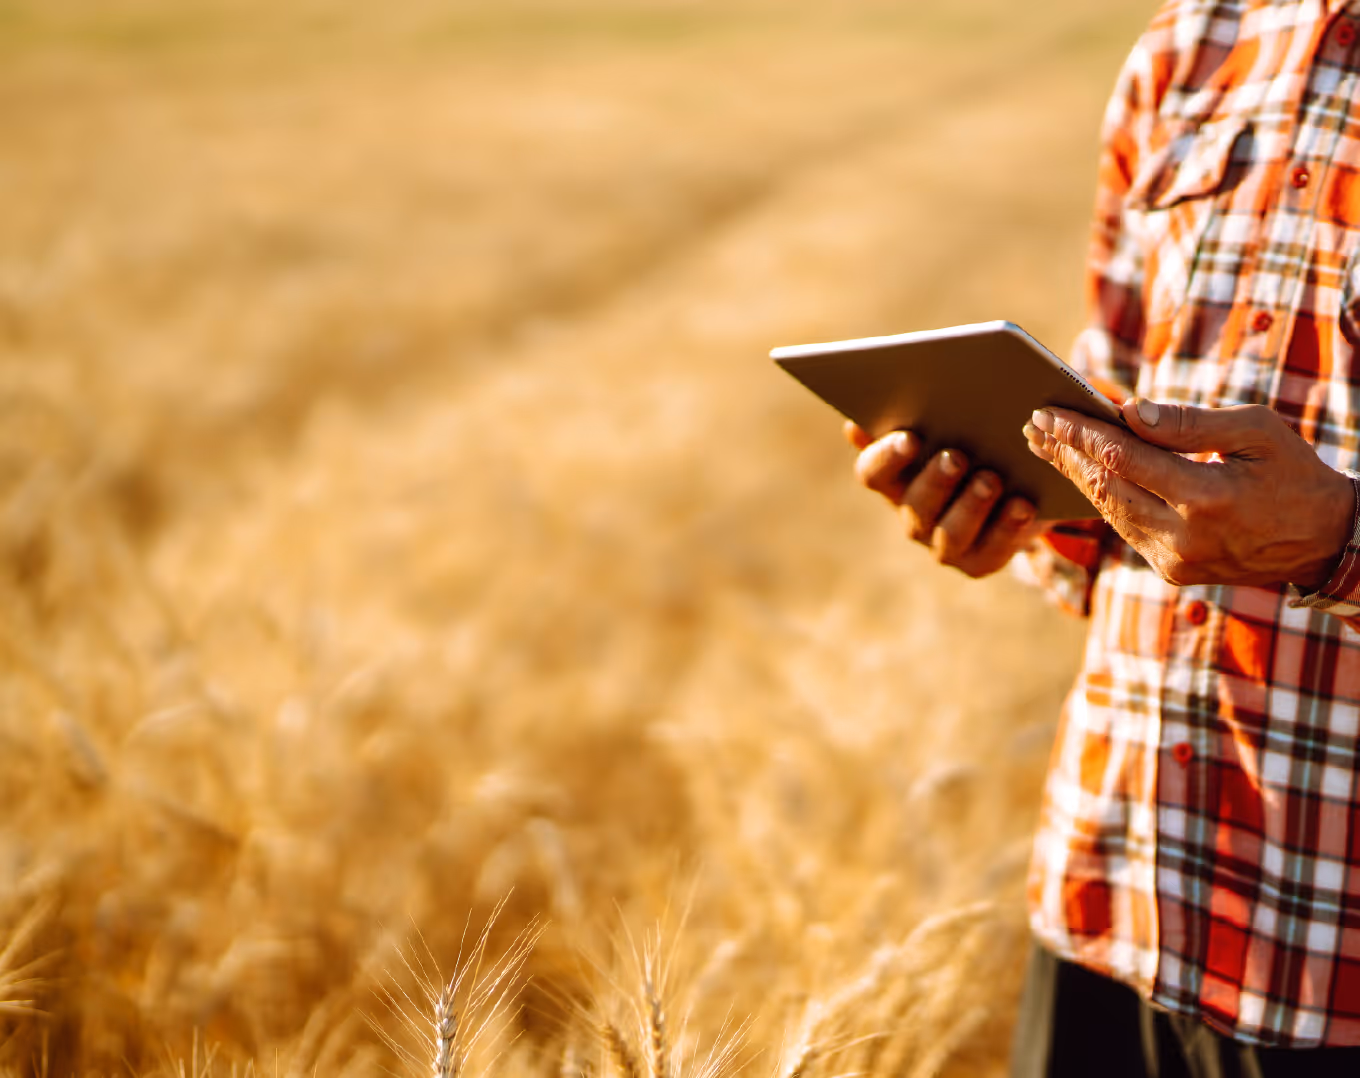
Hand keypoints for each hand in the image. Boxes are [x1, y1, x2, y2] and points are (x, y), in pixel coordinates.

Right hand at [846, 420, 1041, 578]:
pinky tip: (1023, 504)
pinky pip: (992, 550)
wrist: (1018, 482)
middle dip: (935, 481)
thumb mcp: (951, 423)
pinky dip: (1008, 528)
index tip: (910, 437)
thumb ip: (923, 412)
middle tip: (956, 456)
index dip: (886, 457)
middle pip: (913, 505)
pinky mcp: (979, 560)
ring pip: (949, 534)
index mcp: (894, 478)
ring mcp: (943, 543)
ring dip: (970, 507)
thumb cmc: (974, 441)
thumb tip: (873, 413)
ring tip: (991, 480)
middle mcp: (912, 514)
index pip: (872, 472)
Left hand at [1024, 399, 1355, 588]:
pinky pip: (1125, 528)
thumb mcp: (1256, 431)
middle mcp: (1185, 537)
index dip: (1081, 433)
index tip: (1047, 412)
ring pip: (1109, 512)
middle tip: (1031, 425)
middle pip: (1105, 488)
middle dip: (1065, 454)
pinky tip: (1081, 473)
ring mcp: (1175, 560)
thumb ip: (1191, 424)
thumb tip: (1130, 412)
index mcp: (1208, 498)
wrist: (1324, 540)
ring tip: (1045, 445)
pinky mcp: (1171, 572)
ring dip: (1075, 477)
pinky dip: (1101, 498)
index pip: (1126, 458)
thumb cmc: (1292, 473)